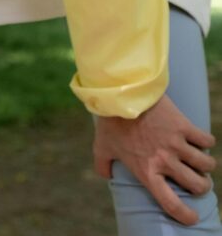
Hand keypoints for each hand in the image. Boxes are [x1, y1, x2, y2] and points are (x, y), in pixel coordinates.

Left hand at [94, 94, 216, 225]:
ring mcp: (176, 144)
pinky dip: (207, 142)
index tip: (193, 217)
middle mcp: (165, 161)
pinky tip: (202, 140)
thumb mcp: (102, 146)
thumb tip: (106, 175)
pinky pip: (206, 140)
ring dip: (206, 165)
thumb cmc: (111, 120)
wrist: (122, 93)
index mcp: (147, 171)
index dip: (185, 214)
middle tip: (199, 180)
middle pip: (197, 185)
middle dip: (202, 186)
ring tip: (202, 161)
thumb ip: (103, 164)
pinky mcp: (183, 126)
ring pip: (205, 164)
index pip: (170, 203)